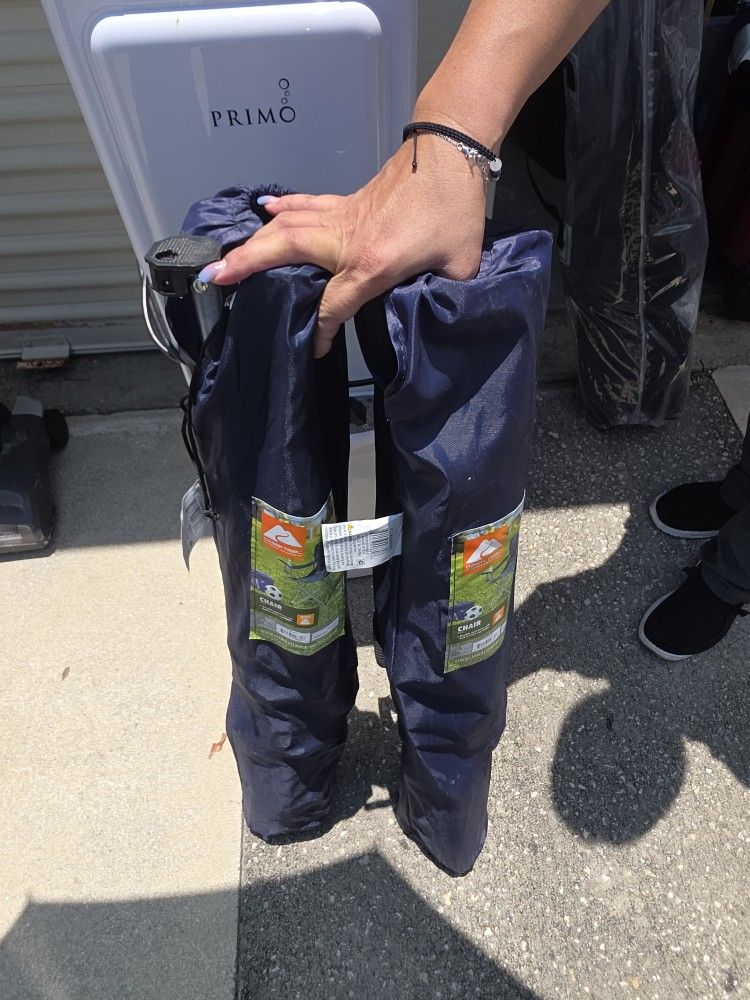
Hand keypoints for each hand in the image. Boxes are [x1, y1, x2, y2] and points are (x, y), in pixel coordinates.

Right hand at [205, 137, 487, 356]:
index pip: (334, 304)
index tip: (315, 348)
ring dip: (253, 240)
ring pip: (287, 226)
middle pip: (285, 251)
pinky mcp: (347, 200)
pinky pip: (304, 205)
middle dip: (247, 265)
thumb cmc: (455, 208)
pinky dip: (282, 208)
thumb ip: (448, 292)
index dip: (321, 330)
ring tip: (225, 257)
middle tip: (215, 278)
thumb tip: (441, 307)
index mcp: (372, 263)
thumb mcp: (460, 264)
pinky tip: (263, 210)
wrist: (450, 150)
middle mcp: (347, 238)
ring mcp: (343, 215)